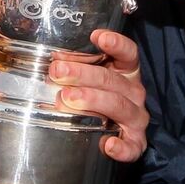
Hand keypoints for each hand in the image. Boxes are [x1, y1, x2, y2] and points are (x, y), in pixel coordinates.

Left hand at [48, 29, 146, 162]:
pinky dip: (121, 147)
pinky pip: (132, 147)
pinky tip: (107, 145)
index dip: (115, 44)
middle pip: (112, 80)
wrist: (117, 136)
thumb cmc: (98, 100)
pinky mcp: (136, 143)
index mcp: (126, 73)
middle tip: (58, 71)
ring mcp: (136, 118)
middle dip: (83, 73)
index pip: (128, 54)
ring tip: (68, 97)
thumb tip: (48, 61)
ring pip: (118, 105)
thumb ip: (74, 70)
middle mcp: (134, 93)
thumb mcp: (90, 80)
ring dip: (93, 100)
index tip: (97, 36)